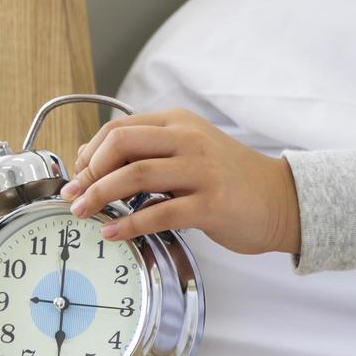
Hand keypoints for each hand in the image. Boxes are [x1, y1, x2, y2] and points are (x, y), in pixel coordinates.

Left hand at [58, 107, 300, 255]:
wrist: (282, 199)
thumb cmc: (231, 179)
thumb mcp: (192, 150)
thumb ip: (151, 151)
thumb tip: (94, 161)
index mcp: (180, 123)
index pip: (119, 128)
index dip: (89, 152)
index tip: (77, 175)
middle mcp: (189, 140)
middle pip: (121, 144)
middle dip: (88, 172)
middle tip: (74, 195)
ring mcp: (201, 170)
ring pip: (134, 175)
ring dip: (99, 195)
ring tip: (83, 212)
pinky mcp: (211, 203)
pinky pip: (158, 212)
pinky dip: (129, 224)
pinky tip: (114, 232)